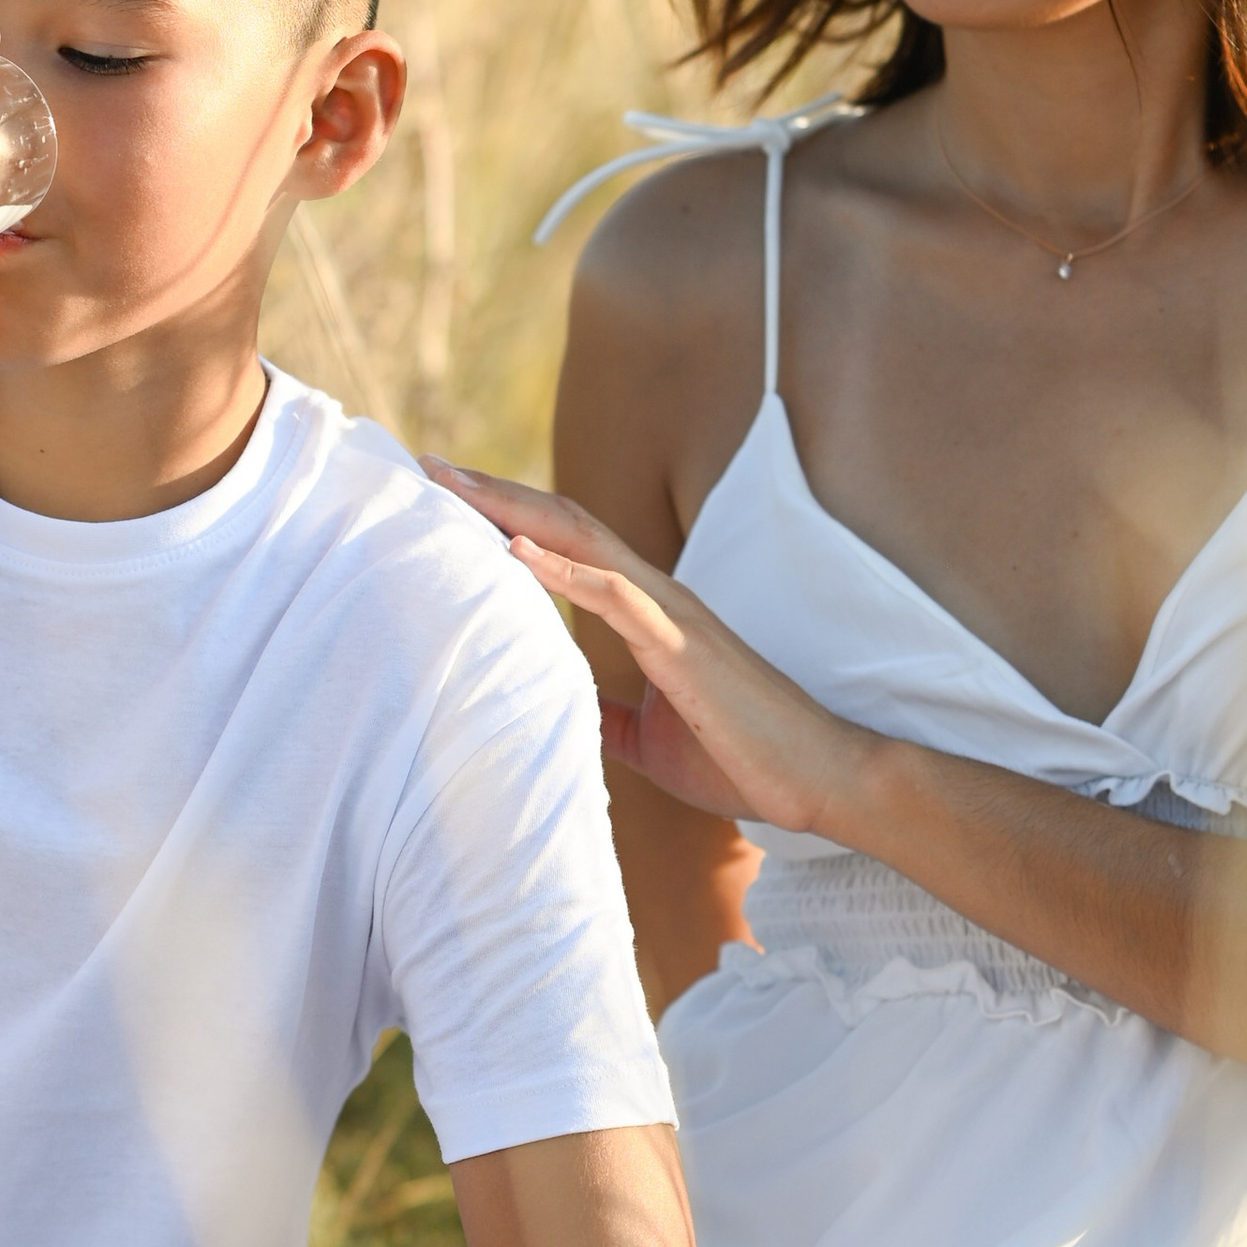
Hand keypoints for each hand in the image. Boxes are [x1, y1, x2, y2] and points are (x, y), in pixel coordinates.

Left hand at [422, 460, 871, 835]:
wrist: (819, 778)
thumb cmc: (742, 755)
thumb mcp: (647, 740)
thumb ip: (605, 716)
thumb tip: (558, 712)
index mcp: (647, 610)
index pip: (566, 543)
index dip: (506, 515)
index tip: (445, 497)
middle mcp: (656, 595)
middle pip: (562, 522)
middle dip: (492, 493)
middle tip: (426, 467)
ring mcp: (672, 613)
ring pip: (581, 539)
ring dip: (512, 510)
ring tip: (451, 488)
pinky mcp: (684, 645)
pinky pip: (614, 594)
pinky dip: (561, 567)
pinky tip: (513, 549)